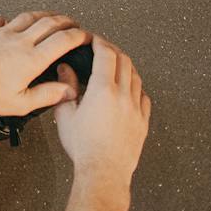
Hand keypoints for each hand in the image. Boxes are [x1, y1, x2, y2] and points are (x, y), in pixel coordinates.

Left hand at [0, 12, 87, 115]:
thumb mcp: (20, 103)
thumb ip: (47, 95)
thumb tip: (68, 91)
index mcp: (31, 59)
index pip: (62, 41)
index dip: (78, 36)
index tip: (85, 36)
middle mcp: (18, 41)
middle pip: (48, 23)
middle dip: (65, 21)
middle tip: (73, 23)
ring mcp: (1, 33)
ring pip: (27, 17)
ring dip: (42, 15)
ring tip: (49, 17)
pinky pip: (0, 20)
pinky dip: (10, 20)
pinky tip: (9, 24)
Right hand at [53, 35, 151, 187]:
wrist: (104, 172)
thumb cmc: (84, 147)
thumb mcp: (66, 114)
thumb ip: (66, 87)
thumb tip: (65, 70)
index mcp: (103, 91)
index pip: (106, 54)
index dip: (99, 42)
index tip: (93, 39)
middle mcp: (123, 96)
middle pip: (124, 61)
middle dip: (112, 50)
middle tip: (102, 48)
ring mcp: (136, 109)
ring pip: (136, 76)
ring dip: (125, 66)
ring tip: (115, 66)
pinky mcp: (143, 122)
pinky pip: (144, 96)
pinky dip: (136, 86)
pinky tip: (129, 89)